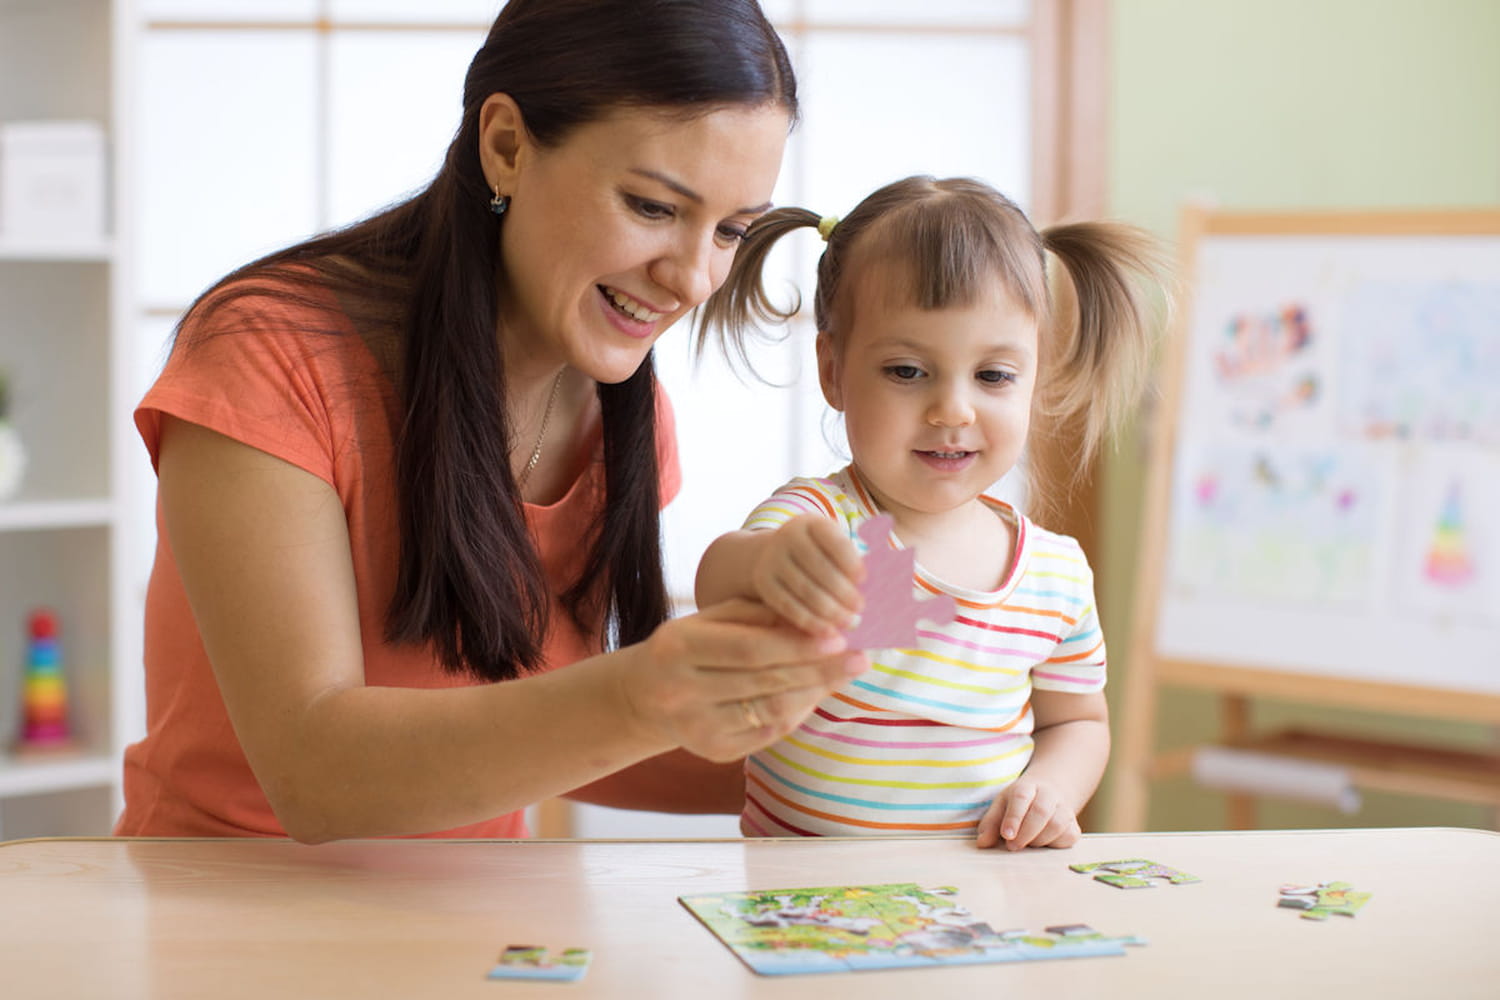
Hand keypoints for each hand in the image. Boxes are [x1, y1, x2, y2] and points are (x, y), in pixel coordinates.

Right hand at [620, 598, 866, 762]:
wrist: (644, 696)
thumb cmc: (689, 646)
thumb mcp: (710, 619)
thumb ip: (757, 615)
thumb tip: (815, 621)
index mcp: (679, 647)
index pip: (749, 649)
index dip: (796, 645)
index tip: (838, 638)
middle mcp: (682, 690)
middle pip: (765, 682)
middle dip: (819, 670)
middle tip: (859, 658)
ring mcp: (696, 726)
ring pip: (771, 712)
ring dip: (815, 692)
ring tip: (843, 674)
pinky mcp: (711, 751)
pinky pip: (767, 734)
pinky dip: (797, 713)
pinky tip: (814, 695)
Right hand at [750, 515, 863, 636]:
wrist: (773, 554)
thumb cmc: (817, 554)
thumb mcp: (831, 546)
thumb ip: (851, 562)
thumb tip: (874, 588)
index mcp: (812, 524)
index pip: (835, 543)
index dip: (851, 562)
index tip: (865, 580)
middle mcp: (788, 536)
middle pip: (820, 568)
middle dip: (843, 592)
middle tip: (860, 610)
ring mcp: (772, 559)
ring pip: (805, 590)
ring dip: (830, 611)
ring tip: (849, 623)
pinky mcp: (763, 582)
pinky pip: (788, 605)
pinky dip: (810, 621)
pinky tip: (828, 631)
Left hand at [975, 777, 1081, 850]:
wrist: (1050, 792)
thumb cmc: (1020, 803)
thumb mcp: (1002, 805)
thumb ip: (991, 824)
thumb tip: (982, 843)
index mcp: (1026, 787)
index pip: (1021, 798)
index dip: (1014, 818)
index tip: (1006, 835)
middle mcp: (1048, 795)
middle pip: (1041, 812)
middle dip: (1025, 833)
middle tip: (1013, 847)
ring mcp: (1064, 809)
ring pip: (1056, 825)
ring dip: (1039, 840)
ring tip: (1027, 844)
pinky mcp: (1074, 826)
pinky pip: (1068, 837)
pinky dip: (1054, 845)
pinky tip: (1043, 844)